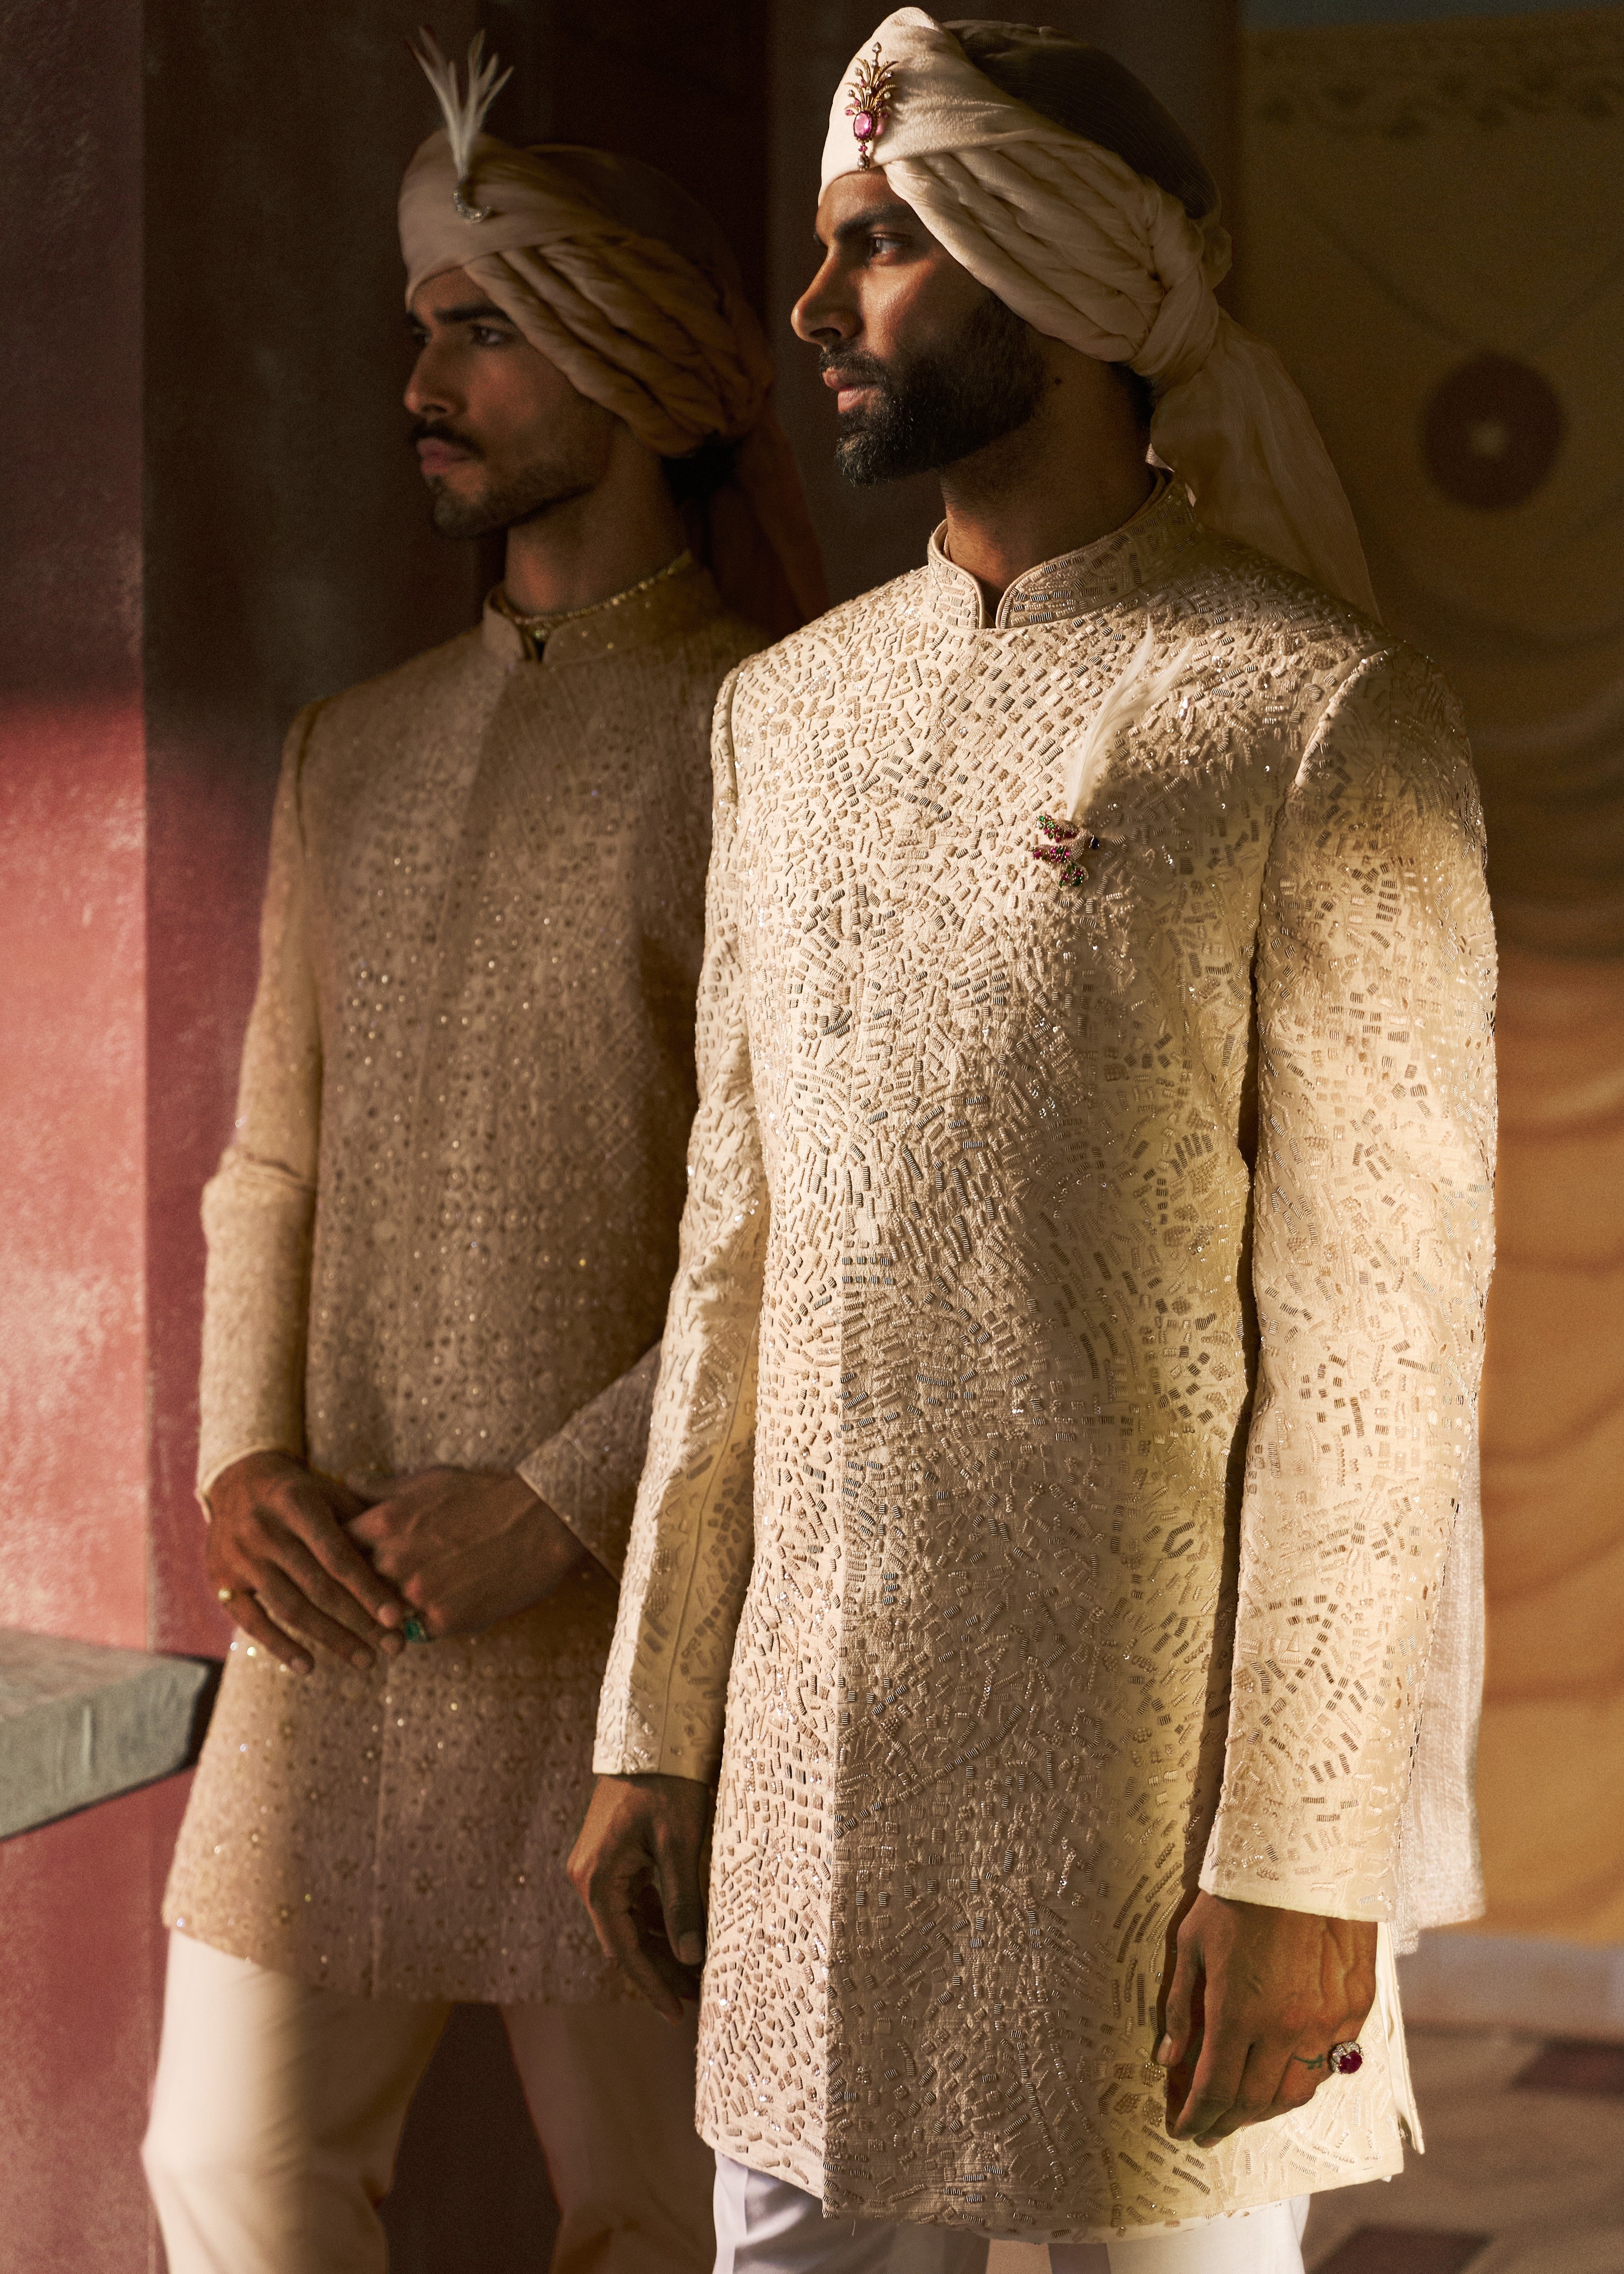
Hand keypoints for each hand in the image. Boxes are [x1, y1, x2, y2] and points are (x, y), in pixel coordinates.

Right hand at [206, 1450, 406, 1674]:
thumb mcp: (329, 1493)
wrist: (237, 1481)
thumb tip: (404, 1563)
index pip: (338, 1556)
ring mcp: (241, 1558)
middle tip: (393, 1648)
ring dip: (331, 1639)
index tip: (397, 1618)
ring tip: (365, 1660)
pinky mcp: (221, 1581)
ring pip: (291, 1609)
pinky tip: (308, 1666)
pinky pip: (253, 1621)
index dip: (368, 1589)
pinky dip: (280, 1646)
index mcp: (297, 1504)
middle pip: (319, 1587)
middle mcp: (265, 1530)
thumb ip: (361, 1522)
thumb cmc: (300, 1492)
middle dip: (359, 1621)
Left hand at [344, 1467, 588, 1639]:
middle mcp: (392, 1560)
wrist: (540, 1521)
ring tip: (397, 1611)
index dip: (335, 1556)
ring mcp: (416, 1594)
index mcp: (384, 1523)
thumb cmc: (485, 1494)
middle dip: (359, 1588)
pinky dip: (421, 1625)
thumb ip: (382, 1488)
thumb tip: (347, 1482)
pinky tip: (431, 1616)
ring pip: (382, 1614)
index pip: (334, 1548)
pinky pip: (417, 1632)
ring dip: (387, 1613)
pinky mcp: (443, 1620)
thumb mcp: (428, 1481)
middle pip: (354, 1586)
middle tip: (363, 1593)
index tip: (338, 1561)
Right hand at [567, 1773, 712, 2021]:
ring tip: (696, 1972)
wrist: (651, 1735)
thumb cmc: (667, 1785)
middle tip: (696, 1997)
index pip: (625, 1951)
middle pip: (625, 1941)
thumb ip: (682, 1902)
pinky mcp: (610, 1857)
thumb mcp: (679, 1843)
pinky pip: (631, 1901)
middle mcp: (588, 1878)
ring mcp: (597, 1867)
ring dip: (659, 1948)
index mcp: (598, 1879)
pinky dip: (655, 1922)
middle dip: (659, 1971)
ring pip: (628, 1924)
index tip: (676, 2014)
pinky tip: (682, 1935)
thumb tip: (690, 1957)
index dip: (651, 1985)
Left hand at [1157, 1892, 1376, 2145]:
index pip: (1214, 2090)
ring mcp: (1327, 2021)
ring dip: (1266, 2110)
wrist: (1304, 1852)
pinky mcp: (1356, 2006)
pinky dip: (1306, 2079)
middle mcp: (1286, 2029)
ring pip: (1297, 2092)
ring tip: (1243, 2113)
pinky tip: (1288, 2077)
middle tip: (1209, 2130)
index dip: (1196, 2117)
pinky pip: (1331, 2062)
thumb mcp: (1192, 1944)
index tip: (1182, 2130)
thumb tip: (1168, 2059)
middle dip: (1226, 2122)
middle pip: (1254, 2101)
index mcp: (1238, 2014)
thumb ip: (1179, 2007)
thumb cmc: (1237, 1894)